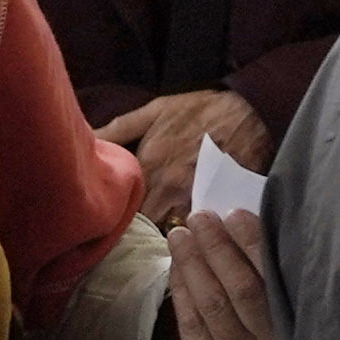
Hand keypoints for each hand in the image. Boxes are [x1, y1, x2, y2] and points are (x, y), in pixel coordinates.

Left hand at [106, 91, 262, 225]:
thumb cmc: (202, 110)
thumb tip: (86, 138)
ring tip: (165, 225)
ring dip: (168, 227)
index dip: (118, 211)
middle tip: (139, 225)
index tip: (116, 212)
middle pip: (147, 223)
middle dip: (142, 225)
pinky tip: (192, 223)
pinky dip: (194, 228)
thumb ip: (119, 128)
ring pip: (173, 229)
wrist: (252, 112)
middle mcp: (170, 187)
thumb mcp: (156, 110)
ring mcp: (196, 198)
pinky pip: (200, 226)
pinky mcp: (218, 204)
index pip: (123, 204)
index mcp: (149, 165)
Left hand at [163, 207, 275, 339]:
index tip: (234, 213)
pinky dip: (181, 289)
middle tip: (199, 218)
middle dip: (216, 248)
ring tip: (180, 235)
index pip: (274, 276)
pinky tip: (177, 264)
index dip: (252, 243)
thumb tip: (234, 217)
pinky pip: (190, 323)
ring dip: (191, 264)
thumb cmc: (266, 306)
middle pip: (241, 290)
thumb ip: (265, 260)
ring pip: (211, 305)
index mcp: (301, 325)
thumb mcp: (276, 286)